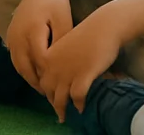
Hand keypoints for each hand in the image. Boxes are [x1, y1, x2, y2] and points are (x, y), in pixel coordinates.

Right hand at [6, 0, 72, 91]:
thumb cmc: (56, 4)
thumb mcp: (65, 22)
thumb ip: (62, 44)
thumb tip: (63, 67)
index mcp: (32, 31)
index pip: (40, 61)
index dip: (50, 76)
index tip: (61, 89)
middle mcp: (18, 35)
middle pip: (25, 66)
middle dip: (38, 83)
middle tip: (52, 97)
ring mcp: (11, 35)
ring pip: (18, 64)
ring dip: (29, 78)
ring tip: (44, 90)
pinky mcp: (10, 35)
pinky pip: (15, 57)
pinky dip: (24, 69)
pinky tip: (35, 76)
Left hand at [37, 7, 123, 121]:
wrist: (103, 26)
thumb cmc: (87, 35)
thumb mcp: (65, 46)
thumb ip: (60, 60)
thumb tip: (61, 74)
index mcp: (48, 55)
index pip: (41, 78)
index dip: (45, 89)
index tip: (49, 96)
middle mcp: (54, 65)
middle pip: (48, 90)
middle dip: (52, 102)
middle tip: (57, 110)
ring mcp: (68, 71)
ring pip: (60, 97)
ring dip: (61, 109)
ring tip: (64, 116)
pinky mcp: (83, 75)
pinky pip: (77, 96)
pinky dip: (78, 104)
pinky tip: (81, 108)